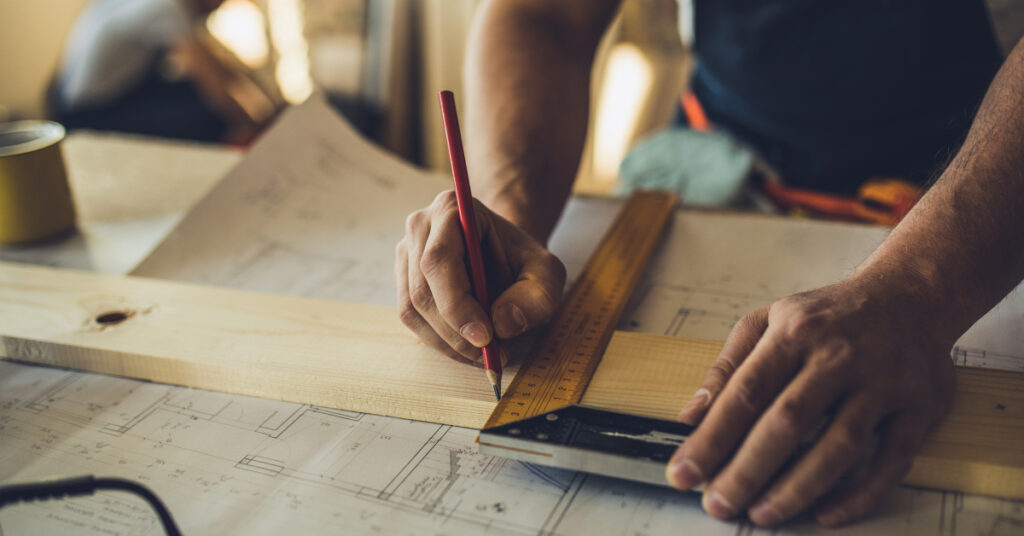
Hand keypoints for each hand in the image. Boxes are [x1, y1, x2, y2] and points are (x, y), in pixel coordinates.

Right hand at [395, 190, 565, 363]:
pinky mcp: (403, 279)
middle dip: (455, 332)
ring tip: (485, 353)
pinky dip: (440, 341)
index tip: (485, 337)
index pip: (439, 261)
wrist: (503, 254)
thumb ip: (537, 297)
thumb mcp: (547, 273)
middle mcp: (420, 227)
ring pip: (412, 309)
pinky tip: (467, 346)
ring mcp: (406, 254)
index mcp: (451, 209)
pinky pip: (412, 319)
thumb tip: (504, 324)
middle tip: (490, 354)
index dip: (456, 304)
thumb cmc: (522, 260)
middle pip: (422, 290)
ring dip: (447, 342)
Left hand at [666, 277, 955, 526]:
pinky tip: (827, 513)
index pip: (745, 391)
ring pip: (839, 444)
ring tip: (763, 514)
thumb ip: (728, 367)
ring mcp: (883, 381)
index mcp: (794, 332)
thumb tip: (691, 416)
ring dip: (798, 487)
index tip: (685, 472)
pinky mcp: (918, 405)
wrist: (910, 293)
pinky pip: (892, 459)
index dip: (712, 437)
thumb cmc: (827, 316)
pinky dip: (860, 492)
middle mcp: (838, 355)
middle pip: (788, 421)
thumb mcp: (768, 321)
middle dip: (748, 470)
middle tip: (719, 505)